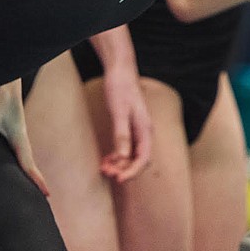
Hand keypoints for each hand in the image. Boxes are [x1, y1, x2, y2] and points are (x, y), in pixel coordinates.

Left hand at [0, 80, 47, 195]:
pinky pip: (17, 151)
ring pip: (24, 156)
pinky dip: (20, 161)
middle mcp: (19, 137)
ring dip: (29, 170)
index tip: (48, 195)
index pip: (28, 164)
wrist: (3, 79)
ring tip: (33, 184)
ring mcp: (15, 134)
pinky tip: (14, 164)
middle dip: (36, 179)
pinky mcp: (9, 130)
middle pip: (29, 163)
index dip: (37, 180)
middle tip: (46, 196)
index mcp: (18, 138)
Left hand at [98, 47, 152, 181]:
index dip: (132, 172)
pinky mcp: (129, 127)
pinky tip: (106, 159)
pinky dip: (117, 156)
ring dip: (119, 164)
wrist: (120, 71)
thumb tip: (122, 158)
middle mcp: (144, 132)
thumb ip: (122, 135)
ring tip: (104, 168)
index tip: (118, 179)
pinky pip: (126, 148)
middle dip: (124, 169)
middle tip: (106, 172)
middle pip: (138, 160)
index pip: (143, 158)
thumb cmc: (121, 88)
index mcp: (145, 129)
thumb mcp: (119, 112)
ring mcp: (137, 130)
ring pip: (131, 155)